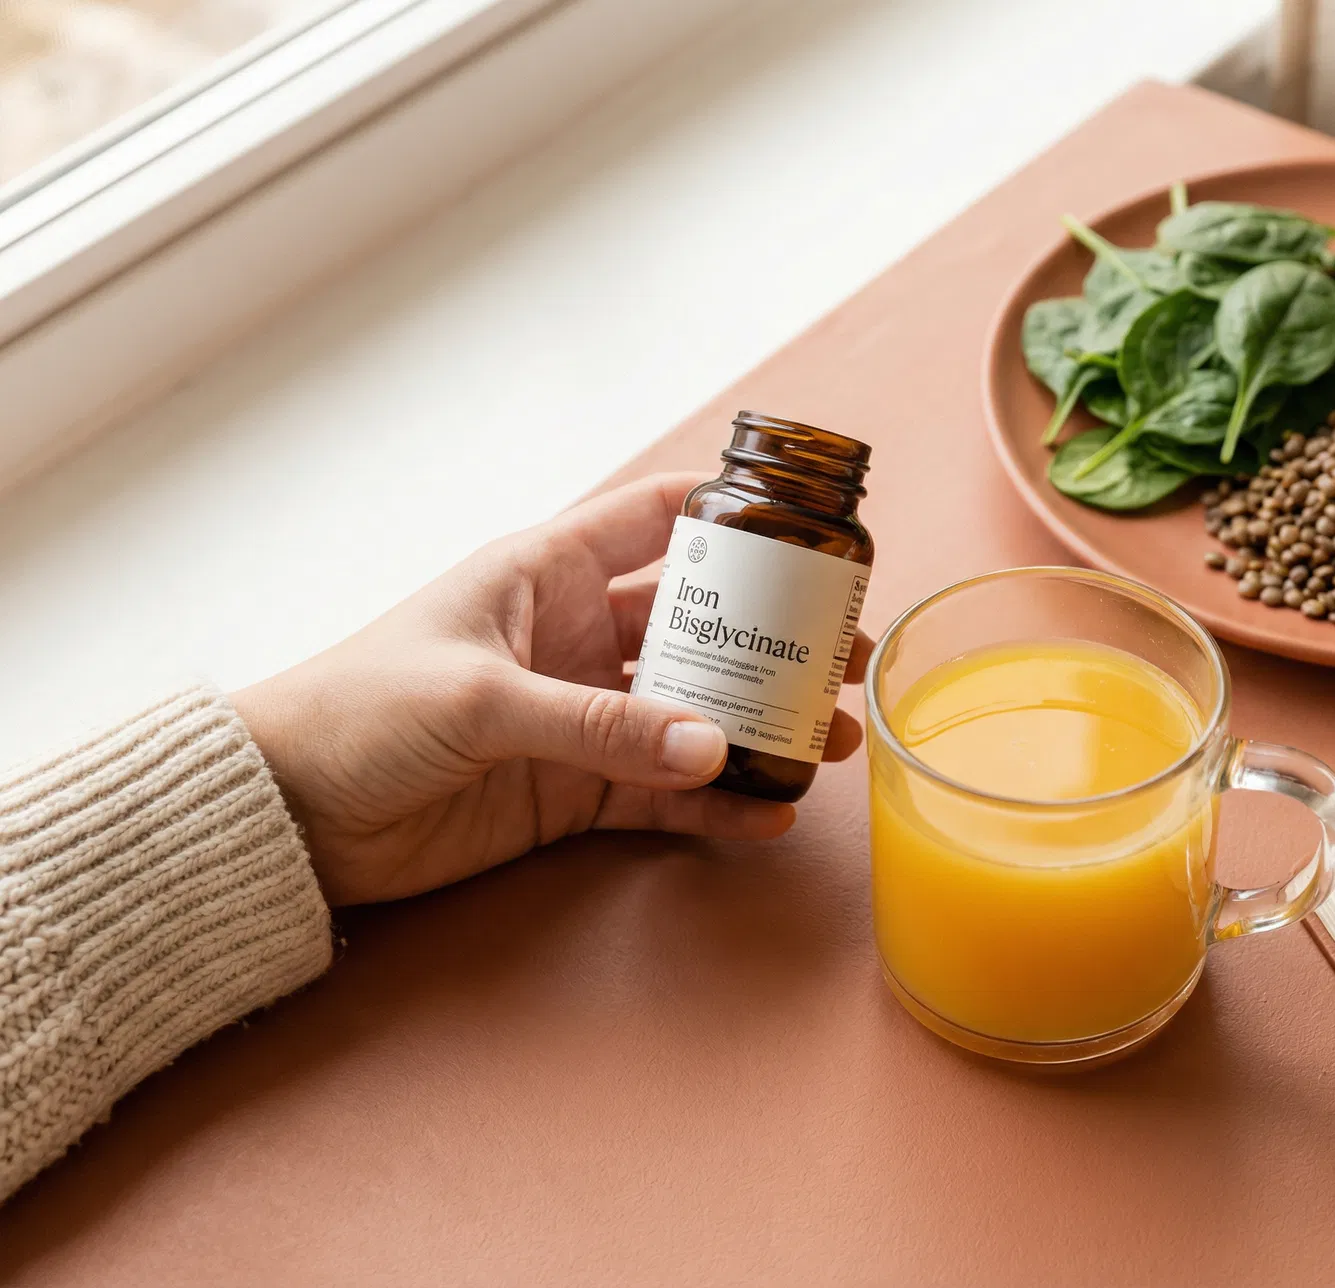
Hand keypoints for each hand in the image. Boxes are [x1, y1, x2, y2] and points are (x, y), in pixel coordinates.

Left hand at [232, 474, 868, 905]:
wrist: (289, 814)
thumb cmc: (362, 711)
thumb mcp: (483, 701)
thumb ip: (600, 726)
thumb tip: (715, 746)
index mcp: (548, 573)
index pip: (657, 519)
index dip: (732, 513)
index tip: (810, 527)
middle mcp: (578, 637)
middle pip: (700, 625)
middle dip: (776, 639)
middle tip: (846, 658)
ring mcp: (582, 717)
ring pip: (695, 713)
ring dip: (762, 725)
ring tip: (833, 742)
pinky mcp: (574, 792)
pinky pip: (664, 795)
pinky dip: (716, 805)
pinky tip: (769, 813)